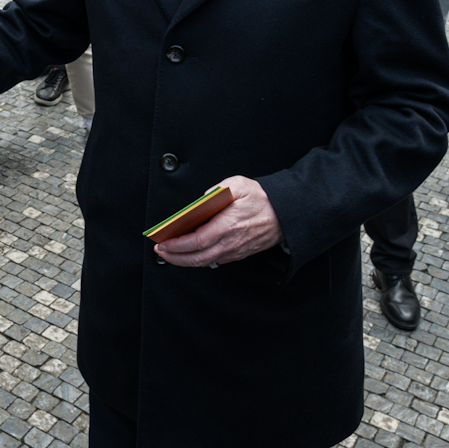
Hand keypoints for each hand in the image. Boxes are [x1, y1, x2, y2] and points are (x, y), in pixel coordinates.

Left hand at [153, 176, 283, 267]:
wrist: (287, 214)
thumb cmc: (264, 199)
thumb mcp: (239, 185)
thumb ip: (217, 190)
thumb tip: (200, 201)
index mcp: (229, 226)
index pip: (197, 241)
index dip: (177, 246)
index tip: (163, 243)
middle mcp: (231, 242)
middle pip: (198, 258)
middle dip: (175, 257)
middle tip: (160, 251)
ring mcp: (236, 251)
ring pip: (206, 262)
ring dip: (185, 260)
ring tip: (170, 253)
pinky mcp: (239, 253)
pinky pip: (215, 260)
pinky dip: (199, 258)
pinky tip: (189, 252)